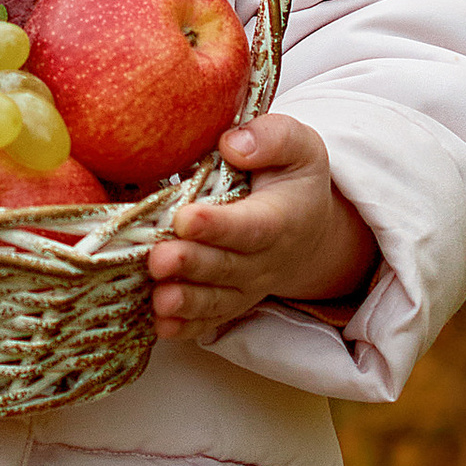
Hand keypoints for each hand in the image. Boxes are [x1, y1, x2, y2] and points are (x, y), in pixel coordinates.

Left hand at [145, 114, 376, 340]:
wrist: (306, 230)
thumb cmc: (292, 181)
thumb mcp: (299, 147)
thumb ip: (273, 139)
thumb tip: (232, 145)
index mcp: (281, 218)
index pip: (251, 226)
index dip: (219, 226)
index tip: (186, 218)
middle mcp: (264, 260)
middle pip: (227, 267)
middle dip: (192, 265)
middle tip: (160, 259)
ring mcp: (245, 287)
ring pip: (216, 300)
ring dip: (187, 302)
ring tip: (160, 299)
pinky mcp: (228, 302)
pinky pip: (209, 320)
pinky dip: (186, 327)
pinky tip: (162, 326)